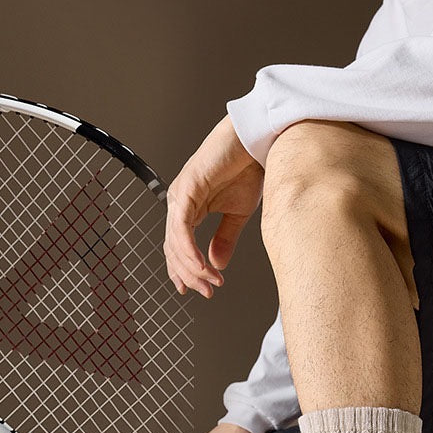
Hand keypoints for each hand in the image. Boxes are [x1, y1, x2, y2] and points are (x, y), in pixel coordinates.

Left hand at [164, 115, 263, 298]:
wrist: (257, 140)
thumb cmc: (248, 166)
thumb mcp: (237, 213)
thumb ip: (224, 239)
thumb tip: (216, 265)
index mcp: (189, 209)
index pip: (178, 247)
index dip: (184, 271)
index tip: (195, 290)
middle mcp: (180, 203)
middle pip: (174, 249)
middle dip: (190, 275)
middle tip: (206, 292)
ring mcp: (180, 196)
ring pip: (176, 243)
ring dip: (192, 267)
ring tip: (209, 283)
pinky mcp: (186, 189)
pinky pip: (182, 228)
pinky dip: (190, 251)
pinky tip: (201, 266)